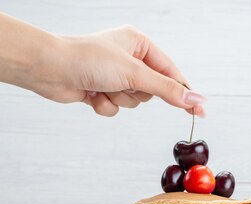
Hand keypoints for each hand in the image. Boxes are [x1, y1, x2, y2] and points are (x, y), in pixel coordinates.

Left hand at [35, 25, 206, 116]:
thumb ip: (167, 89)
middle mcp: (128, 58)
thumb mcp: (134, 73)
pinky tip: (90, 94)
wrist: (50, 69)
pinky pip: (115, 107)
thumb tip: (195, 99)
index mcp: (139, 43)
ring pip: (133, 101)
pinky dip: (105, 105)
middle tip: (122, 84)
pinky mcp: (101, 89)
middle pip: (151, 91)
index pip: (170, 73)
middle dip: (136, 92)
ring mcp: (114, 75)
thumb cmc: (88, 59)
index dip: (184, 93)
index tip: (200, 112)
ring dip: (119, 99)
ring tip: (102, 86)